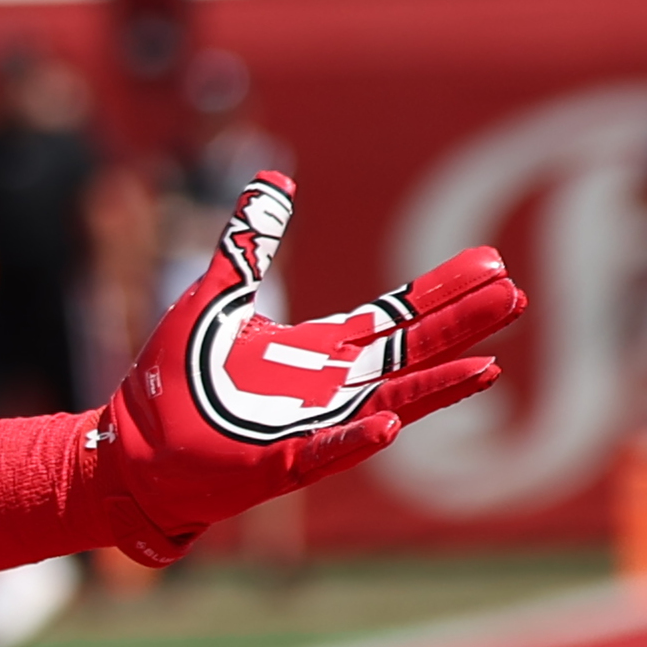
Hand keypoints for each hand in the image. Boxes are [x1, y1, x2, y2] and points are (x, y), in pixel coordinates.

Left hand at [0, 176, 522, 575]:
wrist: (130, 447)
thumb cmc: (176, 380)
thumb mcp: (215, 295)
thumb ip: (247, 244)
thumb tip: (272, 182)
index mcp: (319, 351)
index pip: (394, 315)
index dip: (441, 290)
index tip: (490, 262)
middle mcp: (331, 389)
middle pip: (411, 352)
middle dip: (461, 326)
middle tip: (516, 296)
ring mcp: (313, 428)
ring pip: (390, 404)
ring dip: (437, 387)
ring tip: (488, 366)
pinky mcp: (279, 464)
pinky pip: (327, 451)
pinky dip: (358, 438)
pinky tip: (389, 422)